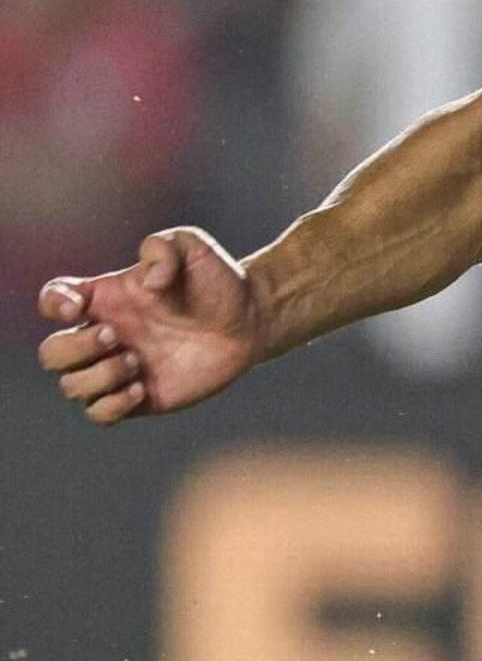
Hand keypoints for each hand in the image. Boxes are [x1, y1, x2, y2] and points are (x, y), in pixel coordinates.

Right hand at [34, 228, 264, 424]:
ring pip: (71, 386)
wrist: (251, 321)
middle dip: (75, 347)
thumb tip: (148, 284)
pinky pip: (99, 414)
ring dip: (97, 377)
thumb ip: (162, 247)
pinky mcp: (140, 398)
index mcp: (104, 299)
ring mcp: (119, 369)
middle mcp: (103, 335)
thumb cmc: (216, 281)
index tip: (77, 307)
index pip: (53, 300)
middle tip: (116, 337)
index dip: (53, 305)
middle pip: (50, 354)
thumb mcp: (192, 246)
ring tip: (138, 362)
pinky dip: (111, 405)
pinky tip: (142, 388)